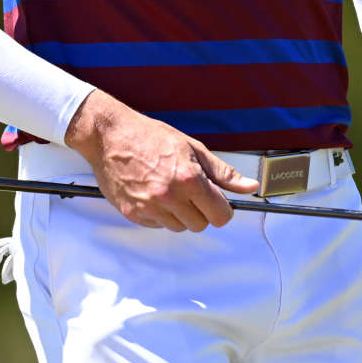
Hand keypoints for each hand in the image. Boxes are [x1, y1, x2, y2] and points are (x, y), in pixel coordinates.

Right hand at [65, 89, 260, 230]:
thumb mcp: (194, 148)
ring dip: (180, 214)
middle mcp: (169, 197)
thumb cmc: (152, 136)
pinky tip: (154, 193)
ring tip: (170, 189)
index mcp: (189, 179)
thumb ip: (223, 173)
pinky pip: (157, 225)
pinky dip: (160, 215)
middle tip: (191, 191)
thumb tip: (250, 187)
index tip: (217, 202)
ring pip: (179, 227)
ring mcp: (149, 207)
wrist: (111, 135)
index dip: (222, 209)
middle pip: (200, 225)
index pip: (220, 216)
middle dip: (201, 211)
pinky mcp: (132, 214)